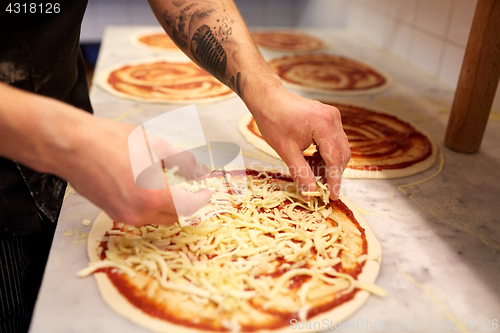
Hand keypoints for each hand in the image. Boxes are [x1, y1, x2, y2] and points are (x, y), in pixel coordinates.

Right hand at [0, 83, 211, 225]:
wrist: (71, 145)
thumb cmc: (110, 140)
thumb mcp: (154, 144)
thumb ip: (181, 160)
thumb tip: (199, 170)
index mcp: (152, 196)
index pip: (188, 207)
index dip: (201, 200)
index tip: (206, 191)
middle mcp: (139, 212)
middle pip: (174, 215)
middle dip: (186, 203)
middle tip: (192, 188)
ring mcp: (123, 216)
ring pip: (157, 217)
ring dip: (169, 205)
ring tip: (172, 185)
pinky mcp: (112, 213)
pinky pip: (141, 214)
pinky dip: (152, 205)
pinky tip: (150, 186)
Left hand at [248, 86, 350, 199]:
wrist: (267, 99)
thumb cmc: (273, 121)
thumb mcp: (286, 151)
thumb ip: (301, 173)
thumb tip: (311, 194)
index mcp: (324, 124)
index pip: (335, 158)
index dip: (334, 179)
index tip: (333, 196)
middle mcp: (333, 119)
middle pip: (342, 154)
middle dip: (332, 173)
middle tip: (321, 188)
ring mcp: (332, 117)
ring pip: (338, 148)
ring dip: (328, 164)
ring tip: (312, 173)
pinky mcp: (328, 118)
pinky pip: (333, 141)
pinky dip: (325, 154)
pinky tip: (311, 160)